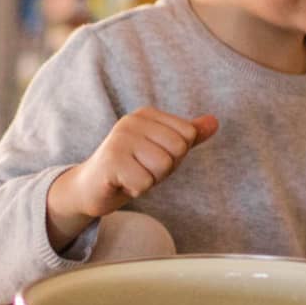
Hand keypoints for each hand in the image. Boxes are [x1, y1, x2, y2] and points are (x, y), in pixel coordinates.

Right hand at [46, 109, 218, 248]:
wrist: (90, 189)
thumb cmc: (131, 167)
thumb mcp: (163, 149)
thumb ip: (188, 135)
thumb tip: (215, 122)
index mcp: (147, 114)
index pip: (188, 136)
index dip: (175, 155)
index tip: (151, 158)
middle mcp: (132, 121)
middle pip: (177, 151)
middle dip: (163, 169)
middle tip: (141, 169)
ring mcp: (119, 139)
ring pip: (163, 166)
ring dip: (149, 180)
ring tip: (132, 175)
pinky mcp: (111, 161)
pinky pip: (145, 182)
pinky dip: (136, 190)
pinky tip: (122, 183)